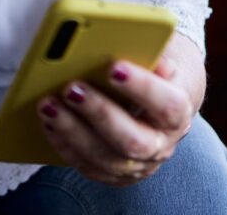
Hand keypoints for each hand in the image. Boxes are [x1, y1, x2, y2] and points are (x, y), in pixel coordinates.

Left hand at [37, 55, 193, 186]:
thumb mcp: (166, 59)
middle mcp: (161, 146)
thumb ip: (157, 53)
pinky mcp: (113, 174)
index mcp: (178, 114)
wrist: (164, 104)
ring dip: (72, 130)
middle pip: (132, 140)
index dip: (142, 87)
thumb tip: (145, 52)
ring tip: (48, 104)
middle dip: (98, 113)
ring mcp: (137, 165)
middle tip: (71, 88)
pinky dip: (64, 144)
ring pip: (104, 157)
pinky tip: (48, 122)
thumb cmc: (157, 75)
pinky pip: (86, 165)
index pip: (168, 105)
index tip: (113, 66)